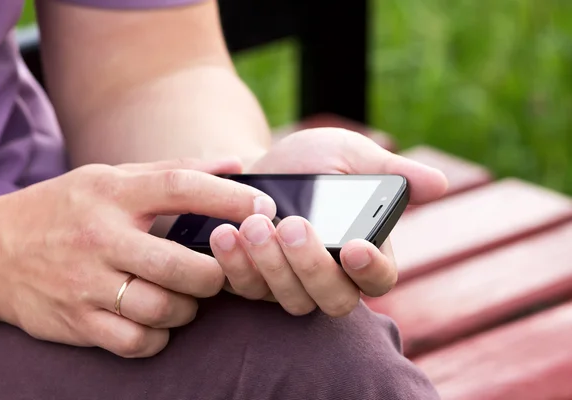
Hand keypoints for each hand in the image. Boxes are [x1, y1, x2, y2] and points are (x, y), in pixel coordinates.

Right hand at [0, 158, 275, 357]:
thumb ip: (177, 170)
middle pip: (181, 265)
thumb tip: (238, 164)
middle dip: (217, 274)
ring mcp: (86, 283)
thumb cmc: (68, 209)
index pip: (182, 188)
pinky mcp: (75, 321)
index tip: (264, 208)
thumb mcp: (113, 177)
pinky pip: (135, 341)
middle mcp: (100, 237)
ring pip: (162, 308)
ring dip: (189, 308)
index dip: (231, 198)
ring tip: (188, 296)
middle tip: (221, 271)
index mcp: (114, 193)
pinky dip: (158, 336)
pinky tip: (158, 321)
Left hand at [210, 128, 447, 316]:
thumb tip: (440, 183)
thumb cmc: (314, 160)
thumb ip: (389, 170)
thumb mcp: (349, 155)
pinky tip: (227, 235)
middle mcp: (330, 278)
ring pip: (289, 300)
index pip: (379, 279)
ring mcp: (291, 285)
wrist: (263, 164)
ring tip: (255, 225)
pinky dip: (236, 266)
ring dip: (271, 266)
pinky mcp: (256, 283)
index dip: (371, 269)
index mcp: (363, 252)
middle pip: (333, 300)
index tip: (354, 247)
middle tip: (293, 226)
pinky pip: (248, 289)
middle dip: (312, 267)